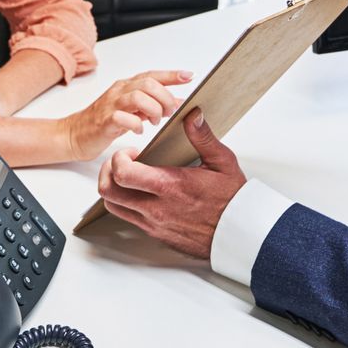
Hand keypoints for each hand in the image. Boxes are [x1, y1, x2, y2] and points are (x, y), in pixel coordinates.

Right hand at [63, 69, 191, 159]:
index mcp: (127, 86)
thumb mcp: (133, 111)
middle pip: (148, 84)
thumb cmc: (105, 121)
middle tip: (169, 112)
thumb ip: (154, 105)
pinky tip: (139, 130)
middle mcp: (119, 91)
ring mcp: (110, 104)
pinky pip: (123, 117)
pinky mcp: (104, 120)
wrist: (75, 134)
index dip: (171, 75)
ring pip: (137, 96)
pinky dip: (136, 124)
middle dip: (164, 98)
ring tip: (156, 121)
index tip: (189, 76)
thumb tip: (179, 102)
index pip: (152, 75)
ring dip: (153, 110)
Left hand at [96, 111, 246, 258]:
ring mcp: (153, 223)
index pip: (122, 173)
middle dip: (108, 171)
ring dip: (114, 188)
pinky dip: (126, 203)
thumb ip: (203, 137)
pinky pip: (128, 218)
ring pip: (113, 206)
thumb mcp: (222, 162)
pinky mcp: (155, 233)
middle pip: (109, 191)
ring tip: (130, 177)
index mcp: (170, 186)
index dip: (119, 158)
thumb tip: (192, 114)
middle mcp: (156, 208)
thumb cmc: (232, 200)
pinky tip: (142, 192)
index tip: (133, 151)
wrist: (239, 233)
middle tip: (122, 162)